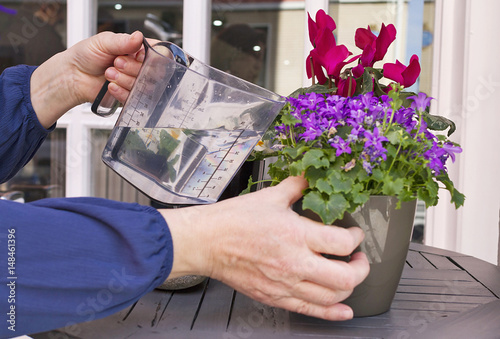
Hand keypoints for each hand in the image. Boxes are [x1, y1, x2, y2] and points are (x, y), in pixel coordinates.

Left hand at [30, 31, 144, 127]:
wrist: (73, 76)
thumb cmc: (86, 55)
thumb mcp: (103, 42)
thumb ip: (123, 41)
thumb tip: (138, 37)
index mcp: (136, 49)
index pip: (158, 53)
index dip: (150, 56)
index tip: (137, 55)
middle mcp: (138, 66)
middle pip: (151, 71)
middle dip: (132, 68)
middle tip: (116, 63)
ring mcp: (134, 82)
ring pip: (143, 85)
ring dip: (124, 79)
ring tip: (109, 73)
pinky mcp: (129, 96)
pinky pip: (133, 98)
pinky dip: (121, 92)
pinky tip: (110, 86)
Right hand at [161, 176, 369, 320]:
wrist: (207, 242)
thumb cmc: (233, 220)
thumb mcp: (269, 196)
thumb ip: (296, 186)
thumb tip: (309, 178)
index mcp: (296, 234)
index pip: (342, 242)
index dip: (356, 237)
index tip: (354, 233)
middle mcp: (295, 263)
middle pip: (345, 277)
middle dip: (361, 267)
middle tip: (359, 258)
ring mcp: (285, 284)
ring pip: (332, 297)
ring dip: (349, 288)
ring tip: (349, 276)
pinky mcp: (275, 297)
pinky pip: (310, 310)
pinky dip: (332, 313)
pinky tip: (343, 310)